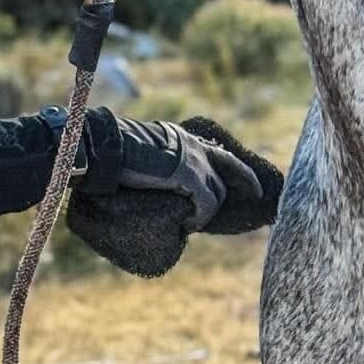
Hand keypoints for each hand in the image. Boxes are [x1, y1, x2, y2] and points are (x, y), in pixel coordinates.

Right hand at [68, 116, 282, 276]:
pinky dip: (199, 218)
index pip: (221, 154)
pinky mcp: (190, 176)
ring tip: (189, 222)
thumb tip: (157, 183)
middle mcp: (194, 145)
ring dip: (206, 211)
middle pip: (227, 173)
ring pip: (217, 193)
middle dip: (229, 194)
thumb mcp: (142, 155)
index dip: (240, 172)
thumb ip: (157, 165)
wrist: (107, 148)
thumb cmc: (113, 153)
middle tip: (213, 215)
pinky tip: (187, 226)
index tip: (256, 187)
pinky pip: (206, 205)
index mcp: (182, 137)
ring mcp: (194, 160)